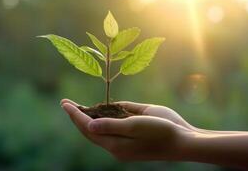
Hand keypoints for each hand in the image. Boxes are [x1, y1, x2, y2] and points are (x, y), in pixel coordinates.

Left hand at [60, 99, 193, 160]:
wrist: (183, 140)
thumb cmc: (161, 132)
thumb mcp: (135, 127)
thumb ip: (112, 126)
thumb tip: (89, 125)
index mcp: (115, 145)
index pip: (89, 129)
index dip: (76, 115)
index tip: (65, 103)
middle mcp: (117, 144)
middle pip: (91, 130)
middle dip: (77, 116)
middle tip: (66, 103)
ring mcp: (124, 139)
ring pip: (101, 128)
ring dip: (89, 117)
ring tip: (77, 107)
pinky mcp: (132, 133)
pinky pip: (114, 124)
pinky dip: (104, 116)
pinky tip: (99, 109)